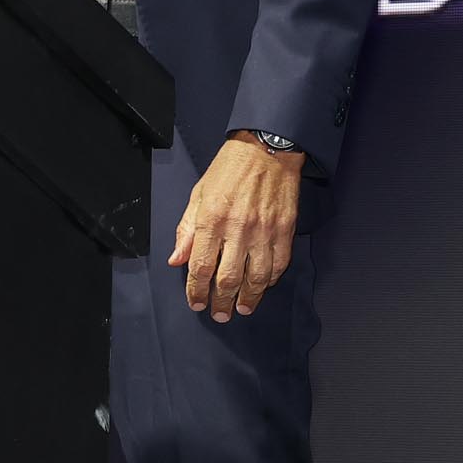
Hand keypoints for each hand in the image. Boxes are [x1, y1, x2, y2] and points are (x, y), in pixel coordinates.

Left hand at [167, 133, 304, 321]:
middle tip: (219, 314)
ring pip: (256, 278)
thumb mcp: (199, 193)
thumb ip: (187, 228)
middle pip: (228, 279)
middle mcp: (238, 228)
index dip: (196, 291)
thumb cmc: (230, 168)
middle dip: (221, 303)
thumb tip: (177, 259)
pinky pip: (279, 264)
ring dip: (248, 298)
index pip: (201, 267)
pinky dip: (270, 279)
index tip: (196, 303)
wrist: (268, 147)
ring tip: (243, 308)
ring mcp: (265, 230)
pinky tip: (262, 286)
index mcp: (212, 218)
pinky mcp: (285, 229)